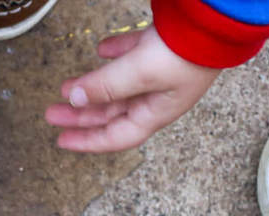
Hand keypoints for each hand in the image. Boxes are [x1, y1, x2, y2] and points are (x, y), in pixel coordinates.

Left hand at [45, 26, 218, 152]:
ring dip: (92, 87)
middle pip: (111, 112)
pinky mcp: (163, 46)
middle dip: (80, 114)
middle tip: (52, 112)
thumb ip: (105, 86)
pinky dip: (114, 55)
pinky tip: (101, 48)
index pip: (115, 137)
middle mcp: (157, 96)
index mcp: (155, 112)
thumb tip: (76, 99)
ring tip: (67, 85)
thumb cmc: (188, 52)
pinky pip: (132, 55)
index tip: (60, 141)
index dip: (87, 141)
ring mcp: (161, 72)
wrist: (216, 20)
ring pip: (118, 86)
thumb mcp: (139, 74)